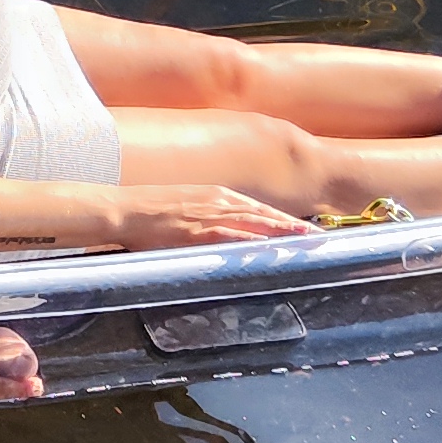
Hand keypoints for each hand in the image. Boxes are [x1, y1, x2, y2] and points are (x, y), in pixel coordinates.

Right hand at [105, 184, 312, 247]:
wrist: (124, 209)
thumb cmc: (148, 212)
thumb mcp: (183, 208)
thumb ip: (205, 218)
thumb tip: (220, 233)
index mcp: (215, 195)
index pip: (257, 208)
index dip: (282, 219)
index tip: (303, 228)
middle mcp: (217, 201)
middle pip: (263, 214)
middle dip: (292, 225)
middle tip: (317, 236)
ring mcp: (209, 215)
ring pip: (255, 222)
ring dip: (282, 231)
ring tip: (306, 240)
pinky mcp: (198, 230)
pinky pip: (232, 236)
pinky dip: (254, 240)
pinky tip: (270, 246)